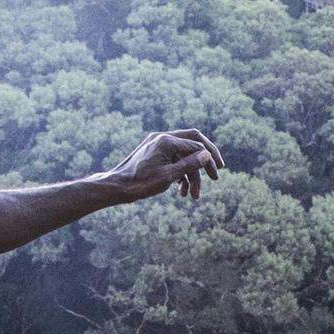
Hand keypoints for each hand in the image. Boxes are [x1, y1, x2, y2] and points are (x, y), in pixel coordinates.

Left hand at [107, 129, 222, 204]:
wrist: (116, 187)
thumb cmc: (140, 184)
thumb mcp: (168, 177)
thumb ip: (189, 165)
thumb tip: (207, 155)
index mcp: (166, 141)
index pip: (196, 145)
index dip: (209, 159)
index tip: (216, 174)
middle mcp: (162, 138)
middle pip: (193, 143)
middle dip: (205, 161)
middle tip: (216, 175)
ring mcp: (157, 144)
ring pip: (183, 155)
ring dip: (191, 175)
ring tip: (194, 196)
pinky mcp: (154, 153)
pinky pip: (173, 159)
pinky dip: (180, 174)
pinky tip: (181, 191)